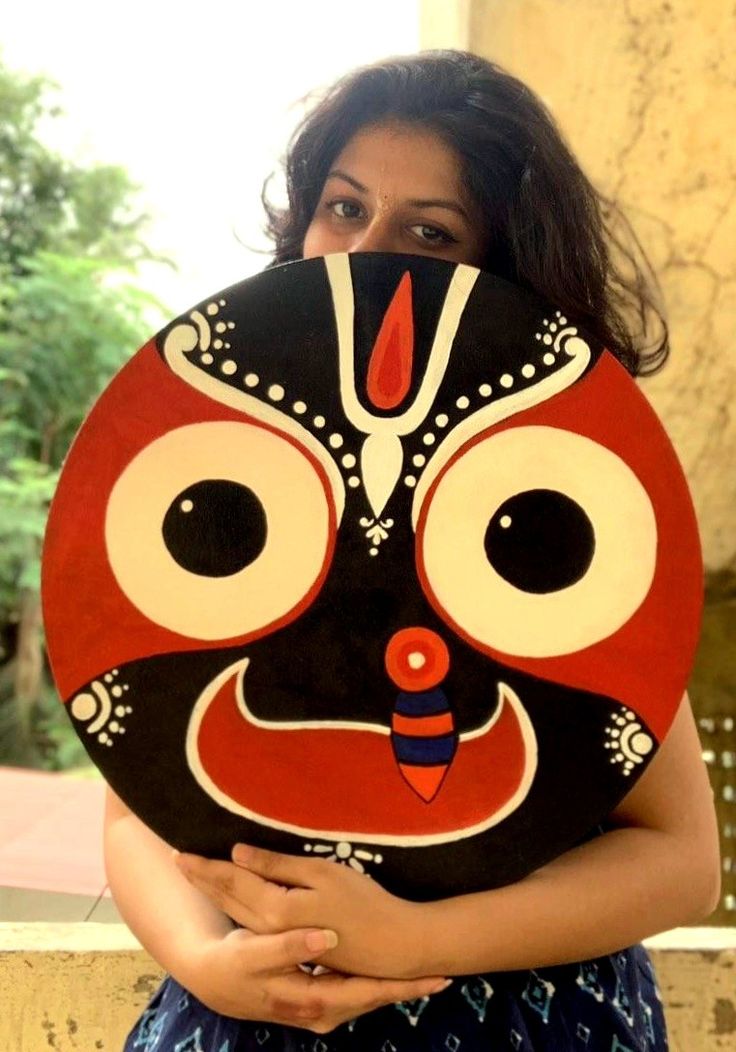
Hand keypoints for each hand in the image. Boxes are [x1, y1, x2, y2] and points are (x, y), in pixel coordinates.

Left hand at [175, 845, 429, 979]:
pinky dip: (237, 907)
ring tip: (198, 877)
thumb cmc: (363, 904)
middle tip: (178, 859)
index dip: (206, 866)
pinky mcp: (291, 947)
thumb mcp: (322, 875)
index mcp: (275, 910)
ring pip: (238, 914)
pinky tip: (233, 900)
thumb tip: (238, 852)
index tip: (181, 852)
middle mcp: (269, 930)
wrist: (392, 947)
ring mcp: (279, 941)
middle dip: (203, 880)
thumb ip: (278, 866)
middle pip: (229, 900)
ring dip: (216, 894)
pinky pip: (253, 923)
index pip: (232, 882)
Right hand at [186, 925, 449, 1033]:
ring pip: (368, 999)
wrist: (218, 980)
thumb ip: (288, 947)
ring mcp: (323, 1011)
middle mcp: (321, 1013)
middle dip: (407, 989)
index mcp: (307, 1001)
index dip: (394, 984)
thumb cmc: (236, 962)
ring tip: (435, 977)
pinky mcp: (323, 1001)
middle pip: (372, 1001)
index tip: (425, 976)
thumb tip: (326, 938)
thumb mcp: (253, 954)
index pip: (361, 994)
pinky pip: (358, 995)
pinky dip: (380, 986)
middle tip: (443, 978)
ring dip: (399, 989)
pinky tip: (401, 975)